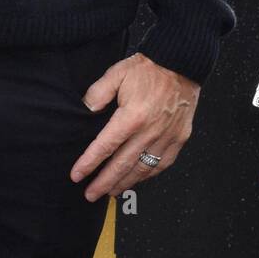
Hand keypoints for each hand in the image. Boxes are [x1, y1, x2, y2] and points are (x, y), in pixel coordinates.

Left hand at [69, 52, 199, 200]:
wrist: (181, 62)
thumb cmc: (149, 68)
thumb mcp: (117, 73)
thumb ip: (98, 93)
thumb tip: (86, 111)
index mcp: (132, 116)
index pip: (105, 146)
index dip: (89, 163)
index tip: (77, 175)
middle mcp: (150, 131)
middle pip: (122, 165)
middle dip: (104, 183)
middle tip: (90, 195)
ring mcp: (167, 137)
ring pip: (142, 169)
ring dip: (125, 183)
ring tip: (110, 192)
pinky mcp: (179, 138)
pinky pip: (162, 164)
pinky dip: (148, 175)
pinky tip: (137, 178)